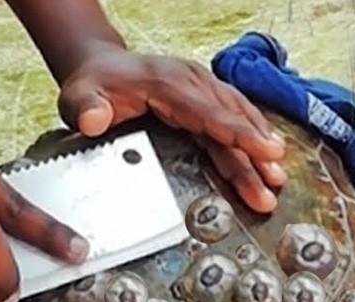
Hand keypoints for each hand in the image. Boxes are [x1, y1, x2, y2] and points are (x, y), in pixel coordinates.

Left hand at [57, 42, 286, 212]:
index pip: (210, 112)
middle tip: (274, 179)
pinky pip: (233, 117)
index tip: (266, 151)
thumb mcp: (78, 96)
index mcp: (167, 83)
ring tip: (276, 177)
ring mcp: (200, 89)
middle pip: (230, 118)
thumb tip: (94, 120)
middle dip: (255, 150)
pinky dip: (252, 136)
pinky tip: (266, 157)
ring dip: (258, 146)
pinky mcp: (203, 99)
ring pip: (237, 117)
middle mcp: (191, 83)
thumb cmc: (93, 86)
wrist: (100, 68)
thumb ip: (85, 108)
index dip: (239, 133)